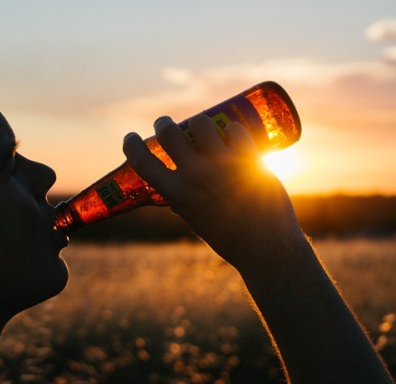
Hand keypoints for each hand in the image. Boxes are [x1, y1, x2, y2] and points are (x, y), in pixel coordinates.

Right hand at [122, 113, 305, 269]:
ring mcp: (222, 165)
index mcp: (177, 194)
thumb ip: (185, 205)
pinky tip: (233, 134)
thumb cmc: (229, 239)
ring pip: (201, 124)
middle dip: (163, 124)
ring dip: (199, 123)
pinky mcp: (248, 159)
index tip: (130, 138)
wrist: (265, 248)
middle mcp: (195, 176)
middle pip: (169, 133)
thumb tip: (175, 200)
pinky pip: (235, 130)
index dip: (131, 145)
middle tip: (165, 124)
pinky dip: (233, 130)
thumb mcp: (197, 222)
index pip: (143, 162)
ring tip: (203, 128)